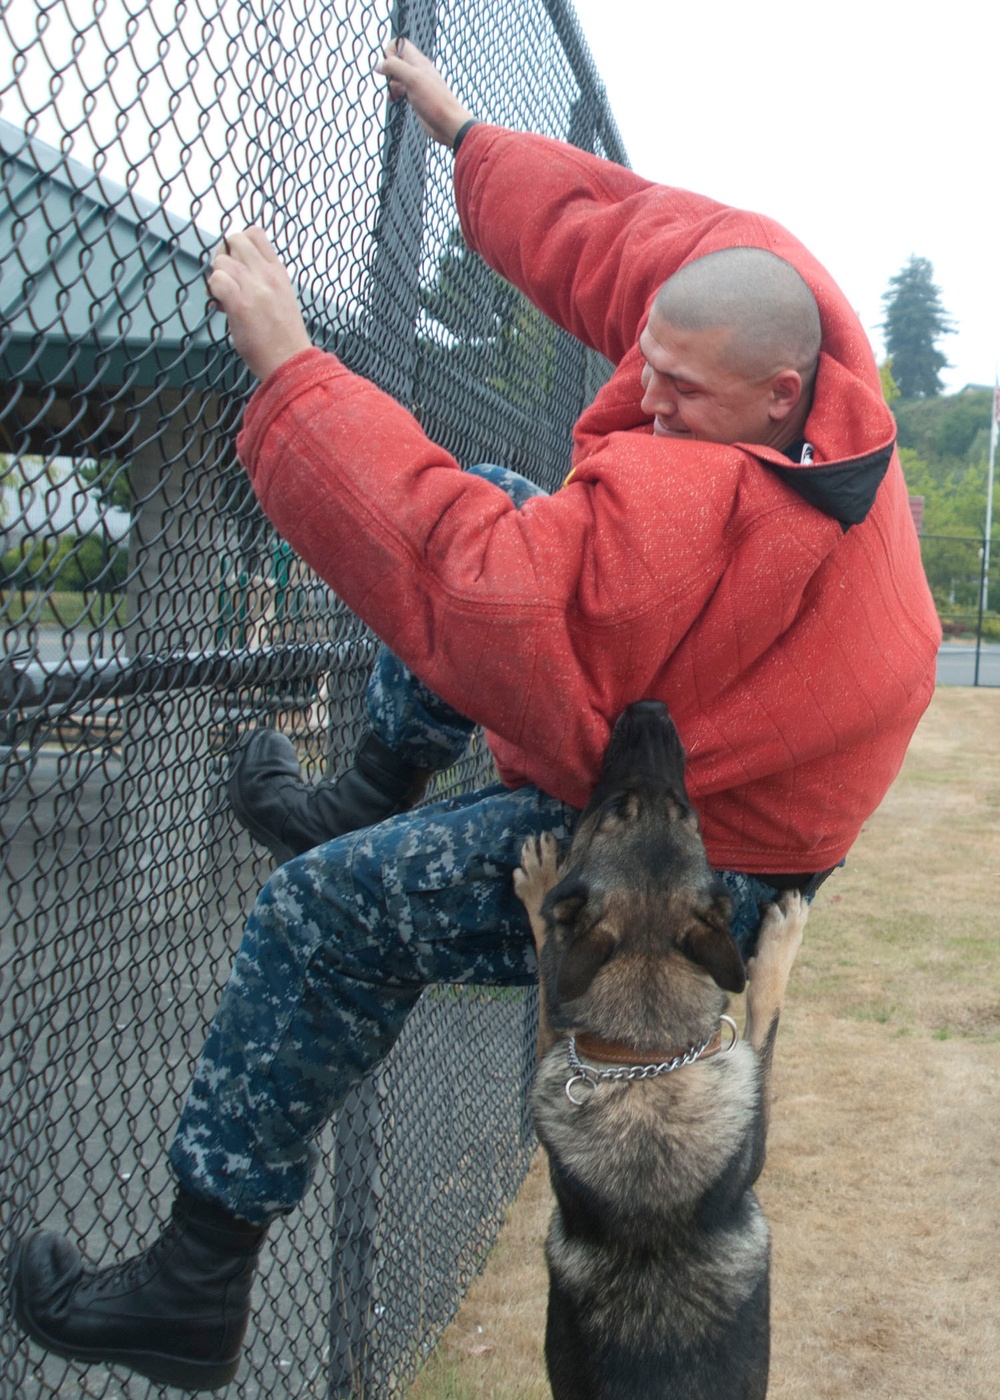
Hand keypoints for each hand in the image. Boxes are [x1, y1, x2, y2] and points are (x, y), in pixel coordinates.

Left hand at [207, 229, 312, 381]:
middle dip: (224, 256)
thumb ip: (263, 280)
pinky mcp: (240, 304)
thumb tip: (235, 274)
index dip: (239, 244)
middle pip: (234, 239)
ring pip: (221, 260)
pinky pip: (215, 280)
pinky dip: (213, 291)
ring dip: (218, 277)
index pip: (254, 233)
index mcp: (278, 272)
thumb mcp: (282, 298)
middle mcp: (267, 274)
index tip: (238, 264)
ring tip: (225, 297)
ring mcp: (254, 288)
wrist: (291, 362)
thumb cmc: (284, 337)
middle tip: (227, 279)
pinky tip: (222, 306)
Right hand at [376, 37, 475, 146]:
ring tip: (394, 95)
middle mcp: (417, 70)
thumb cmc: (434, 100)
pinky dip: (395, 94)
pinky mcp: (416, 97)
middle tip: (392, 82)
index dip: (391, 51)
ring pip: (397, 77)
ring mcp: (416, 84)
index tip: (389, 65)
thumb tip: (379, 65)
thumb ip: (395, 68)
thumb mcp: (412, 79)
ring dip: (391, 84)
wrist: (448, 123)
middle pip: (396, 61)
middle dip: (388, 70)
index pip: (400, 44)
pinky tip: (394, 100)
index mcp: (418, 61)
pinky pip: (401, 90)